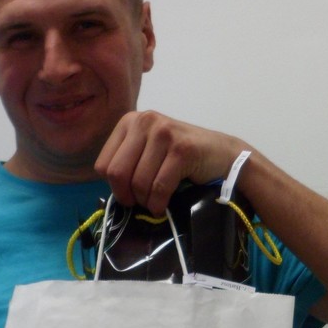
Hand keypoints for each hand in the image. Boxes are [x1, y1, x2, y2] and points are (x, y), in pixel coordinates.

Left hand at [95, 110, 245, 214]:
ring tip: (155, 203)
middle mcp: (145, 121)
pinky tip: (163, 206)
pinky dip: (158, 204)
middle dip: (127, 196)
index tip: (128, 194)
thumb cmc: (182, 157)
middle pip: (118, 173)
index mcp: (130, 121)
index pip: (103, 164)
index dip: (113, 187)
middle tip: (139, 204)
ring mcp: (164, 133)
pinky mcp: (181, 149)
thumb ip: (127, 161)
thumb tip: (111, 190)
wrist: (223, 155)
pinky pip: (159, 187)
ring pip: (139, 183)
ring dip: (146, 202)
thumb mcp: (148, 150)